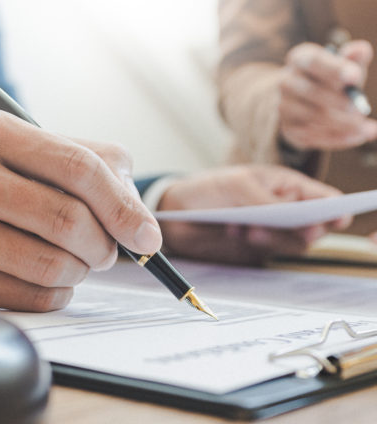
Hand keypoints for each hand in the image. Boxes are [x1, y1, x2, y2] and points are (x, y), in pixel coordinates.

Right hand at [0, 107, 161, 311]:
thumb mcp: (22, 149)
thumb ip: (86, 163)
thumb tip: (139, 219)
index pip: (78, 166)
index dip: (123, 205)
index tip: (147, 235)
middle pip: (68, 219)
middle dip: (104, 244)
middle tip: (106, 251)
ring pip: (52, 264)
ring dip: (81, 271)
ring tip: (75, 262)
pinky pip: (30, 295)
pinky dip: (56, 293)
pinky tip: (50, 281)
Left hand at [158, 165, 350, 264]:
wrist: (176, 213)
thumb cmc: (209, 189)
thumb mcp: (237, 185)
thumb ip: (265, 199)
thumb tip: (293, 216)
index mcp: (288, 186)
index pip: (323, 199)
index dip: (335, 210)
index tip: (334, 218)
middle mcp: (286, 211)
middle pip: (315, 227)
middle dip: (305, 229)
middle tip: (293, 227)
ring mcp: (273, 232)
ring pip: (294, 244)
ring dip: (275, 238)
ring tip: (248, 228)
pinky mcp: (257, 250)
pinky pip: (269, 253)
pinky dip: (256, 245)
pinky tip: (235, 231)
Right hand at [279, 41, 376, 149]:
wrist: (306, 102)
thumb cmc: (331, 79)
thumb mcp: (344, 65)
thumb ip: (354, 58)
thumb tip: (361, 49)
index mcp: (300, 58)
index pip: (314, 61)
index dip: (334, 69)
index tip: (355, 77)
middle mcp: (286, 81)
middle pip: (311, 92)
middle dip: (339, 102)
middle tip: (360, 110)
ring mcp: (284, 106)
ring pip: (312, 116)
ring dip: (342, 123)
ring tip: (365, 127)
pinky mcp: (287, 128)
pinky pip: (313, 135)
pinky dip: (338, 138)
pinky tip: (357, 136)